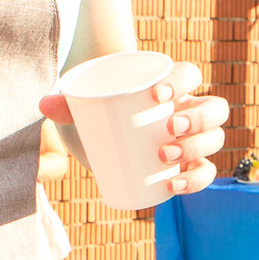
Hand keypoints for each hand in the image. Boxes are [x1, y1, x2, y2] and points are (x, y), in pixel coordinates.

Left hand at [40, 60, 227, 194]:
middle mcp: (189, 111)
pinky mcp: (186, 166)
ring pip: (214, 140)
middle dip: (198, 119)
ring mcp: (191, 140)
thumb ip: (65, 105)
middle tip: (168, 129)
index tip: (157, 94)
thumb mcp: (83, 106)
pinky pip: (204, 172)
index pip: (191, 74)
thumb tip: (44, 105)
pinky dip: (195, 179)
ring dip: (197, 148)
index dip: (182, 81)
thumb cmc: (98, 112)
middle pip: (214, 109)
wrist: (103, 136)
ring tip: (165, 157)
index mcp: (171, 87)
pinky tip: (175, 184)